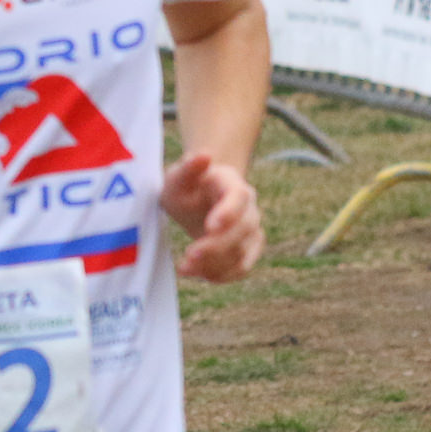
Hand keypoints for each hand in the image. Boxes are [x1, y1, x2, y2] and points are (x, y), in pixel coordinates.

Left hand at [162, 152, 263, 280]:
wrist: (197, 197)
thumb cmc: (187, 185)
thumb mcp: (179, 175)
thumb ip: (189, 168)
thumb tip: (204, 155)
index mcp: (232, 185)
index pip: (239, 198)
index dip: (229, 213)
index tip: (210, 226)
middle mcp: (248, 209)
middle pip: (243, 230)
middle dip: (217, 245)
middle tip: (189, 255)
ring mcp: (250, 231)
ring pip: (243, 252)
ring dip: (215, 264)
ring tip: (185, 268)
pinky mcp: (246, 251)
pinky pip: (241, 268)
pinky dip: (222, 275)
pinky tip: (198, 275)